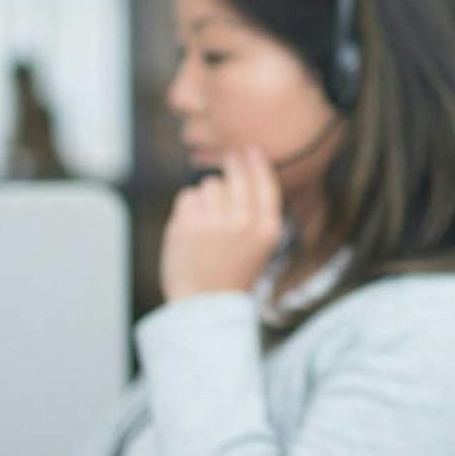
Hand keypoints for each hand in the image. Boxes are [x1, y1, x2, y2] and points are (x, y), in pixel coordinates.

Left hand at [162, 147, 284, 300]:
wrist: (205, 305)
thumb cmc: (232, 271)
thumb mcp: (259, 243)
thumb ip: (257, 207)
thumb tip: (247, 160)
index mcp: (267, 228)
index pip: (264, 181)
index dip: (256, 162)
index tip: (249, 150)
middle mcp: (244, 222)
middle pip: (234, 174)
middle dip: (229, 167)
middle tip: (225, 167)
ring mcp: (215, 222)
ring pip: (209, 184)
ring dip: (206, 197)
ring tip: (207, 224)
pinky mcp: (188, 224)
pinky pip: (187, 197)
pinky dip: (187, 209)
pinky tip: (192, 230)